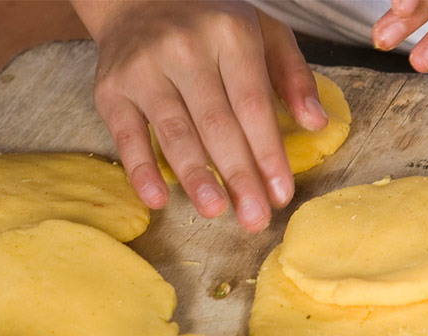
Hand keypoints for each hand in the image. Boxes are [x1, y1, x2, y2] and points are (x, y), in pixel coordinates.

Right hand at [71, 0, 327, 232]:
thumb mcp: (263, 31)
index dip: (267, 153)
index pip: (253, 104)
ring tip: (215, 211)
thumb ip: (294, 74)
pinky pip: (126, 136)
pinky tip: (157, 200)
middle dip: (238, 175)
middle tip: (255, 219)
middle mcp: (186, 49)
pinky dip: (140, 170)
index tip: (281, 194)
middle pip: (217, 124)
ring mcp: (144, 70)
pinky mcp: (111, 90)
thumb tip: (317, 123)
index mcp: (230, 34)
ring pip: (175, 131)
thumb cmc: (209, 24)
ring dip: (196, 176)